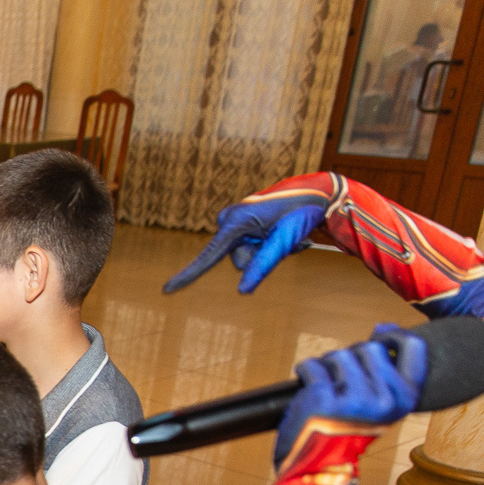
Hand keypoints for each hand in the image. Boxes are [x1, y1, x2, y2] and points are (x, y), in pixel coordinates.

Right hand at [163, 176, 337, 295]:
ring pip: (245, 256)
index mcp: (235, 222)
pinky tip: (282, 233)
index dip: (188, 276)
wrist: (317, 192)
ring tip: (286, 235)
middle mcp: (229, 220)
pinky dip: (267, 245)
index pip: (209, 256)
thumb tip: (242, 292)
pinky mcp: (241, 223)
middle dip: (260, 257)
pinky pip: (249, 246)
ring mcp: (234, 221)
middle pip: (237, 260)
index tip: (166, 290)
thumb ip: (263, 265)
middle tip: (284, 240)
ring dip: (267, 251)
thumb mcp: (284, 241)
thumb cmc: (301, 213)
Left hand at [275, 325, 427, 466]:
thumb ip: (387, 371)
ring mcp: (353, 399)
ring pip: (338, 354)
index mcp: (406, 400)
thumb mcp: (381, 405)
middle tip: (340, 378)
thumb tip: (383, 326)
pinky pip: (311, 365)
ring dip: (326, 365)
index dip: (394, 336)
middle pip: (368, 347)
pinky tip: (307, 387)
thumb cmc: (348, 432)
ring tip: (324, 387)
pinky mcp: (322, 399)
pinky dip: (305, 371)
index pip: (413, 348)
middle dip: (350, 356)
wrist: (318, 469)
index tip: (378, 336)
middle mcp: (384, 399)